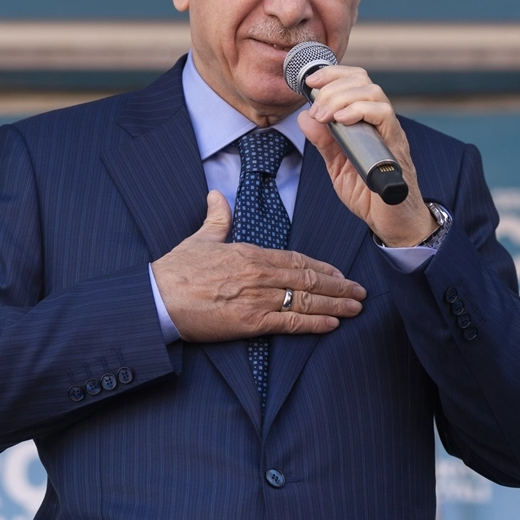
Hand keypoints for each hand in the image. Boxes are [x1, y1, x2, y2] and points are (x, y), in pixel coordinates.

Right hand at [152, 191, 366, 341]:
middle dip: (338, 286)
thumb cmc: (176, 269)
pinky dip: (314, 323)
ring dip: (335, 304)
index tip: (339, 272)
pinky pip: (290, 322)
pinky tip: (332, 324)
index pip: (297, 258)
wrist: (158, 297)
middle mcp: (260, 274)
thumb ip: (217, 217)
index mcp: (251, 253)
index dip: (322, 267)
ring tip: (356, 308)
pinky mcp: (251, 322)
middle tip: (360, 292)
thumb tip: (217, 195)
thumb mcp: (200, 238)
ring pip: (306, 300)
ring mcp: (258, 298)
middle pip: (309, 278)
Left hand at [297, 65, 438, 247]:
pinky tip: (342, 120)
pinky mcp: (396, 147)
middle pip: (363, 81)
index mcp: (367, 122)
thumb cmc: (369, 194)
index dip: (333, 74)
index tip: (310, 82)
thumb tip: (304, 118)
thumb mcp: (337, 166)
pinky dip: (361, 110)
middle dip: (333, 86)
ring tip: (325, 115)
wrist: (393, 222)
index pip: (356, 81)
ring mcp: (390, 133)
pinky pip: (384, 116)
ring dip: (343, 98)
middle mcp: (381, 122)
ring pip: (373, 93)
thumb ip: (324, 142)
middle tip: (316, 108)